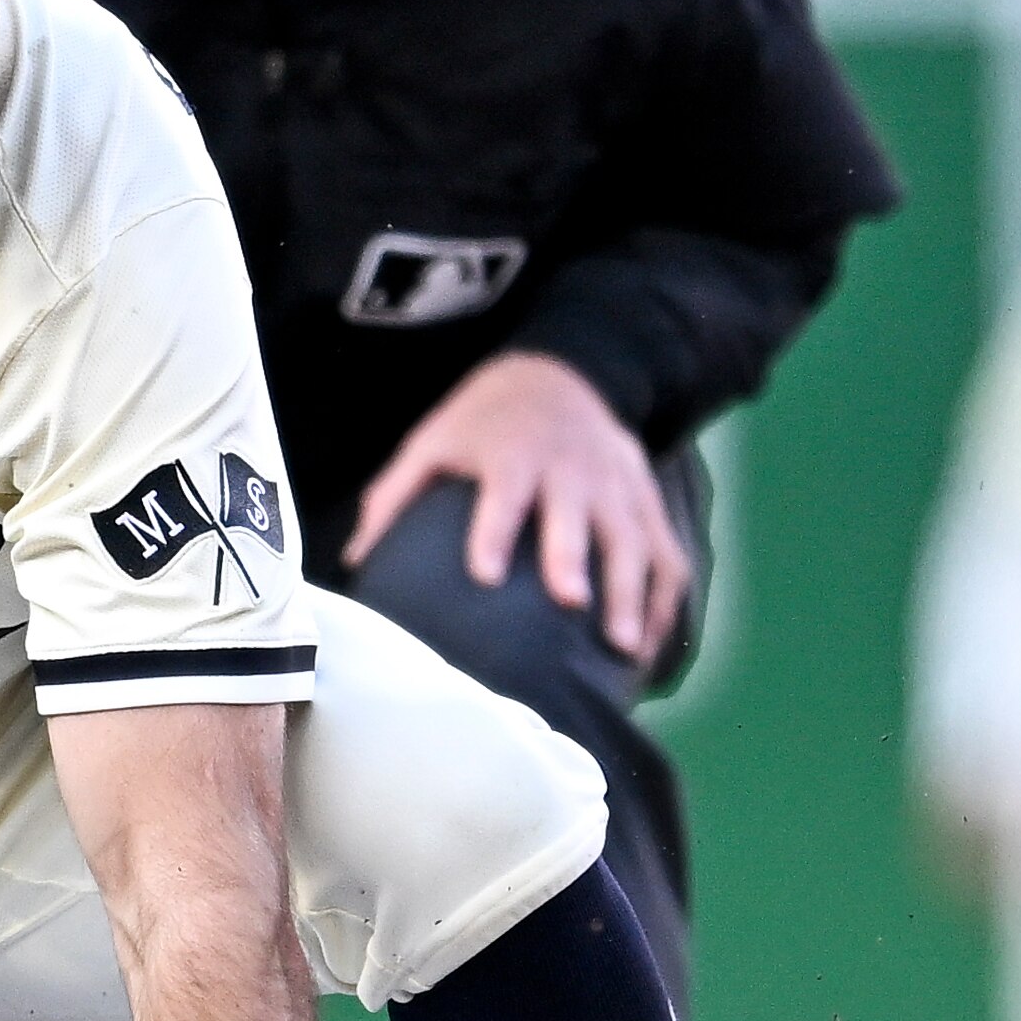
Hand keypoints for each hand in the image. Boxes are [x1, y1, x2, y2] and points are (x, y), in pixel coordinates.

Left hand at [345, 350, 692, 664]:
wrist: (561, 374)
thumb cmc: (484, 422)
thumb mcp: (433, 441)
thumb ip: (394, 497)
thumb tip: (354, 562)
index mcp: (514, 452)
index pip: (504, 492)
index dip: (494, 530)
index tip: (486, 575)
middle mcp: (572, 467)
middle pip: (578, 516)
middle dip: (576, 557)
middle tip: (572, 605)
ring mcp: (617, 484)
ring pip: (634, 539)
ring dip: (633, 592)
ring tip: (623, 646)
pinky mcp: (647, 500)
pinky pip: (666, 551)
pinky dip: (665, 598)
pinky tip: (651, 645)